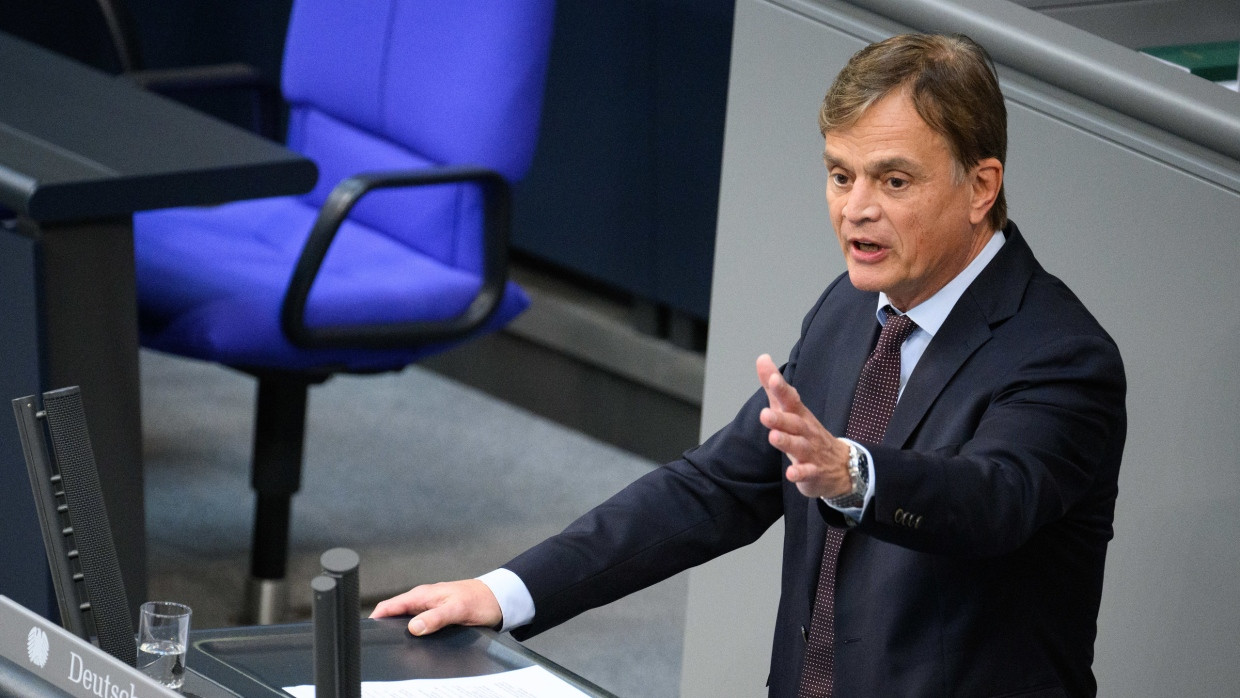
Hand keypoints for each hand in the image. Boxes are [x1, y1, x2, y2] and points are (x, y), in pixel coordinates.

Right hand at [370, 579, 501, 635]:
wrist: (497, 599)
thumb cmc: (479, 599)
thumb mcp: (456, 610)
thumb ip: (435, 617)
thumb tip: (414, 627)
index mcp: (422, 595)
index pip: (389, 606)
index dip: (376, 617)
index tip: (368, 631)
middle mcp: (422, 601)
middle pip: (394, 615)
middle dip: (385, 627)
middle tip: (380, 643)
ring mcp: (429, 608)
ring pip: (406, 621)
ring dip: (400, 631)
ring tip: (395, 646)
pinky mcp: (436, 616)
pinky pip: (418, 625)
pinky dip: (413, 633)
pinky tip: (414, 643)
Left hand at [756, 354, 852, 498]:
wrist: (842, 465)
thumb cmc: (808, 432)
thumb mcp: (791, 408)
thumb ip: (775, 387)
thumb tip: (762, 358)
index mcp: (799, 414)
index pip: (790, 399)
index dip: (781, 389)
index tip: (771, 378)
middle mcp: (805, 431)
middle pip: (793, 423)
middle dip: (780, 418)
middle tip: (765, 414)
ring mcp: (811, 451)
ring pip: (799, 446)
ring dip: (786, 442)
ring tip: (773, 437)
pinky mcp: (813, 472)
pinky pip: (807, 473)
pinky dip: (800, 474)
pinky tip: (791, 474)